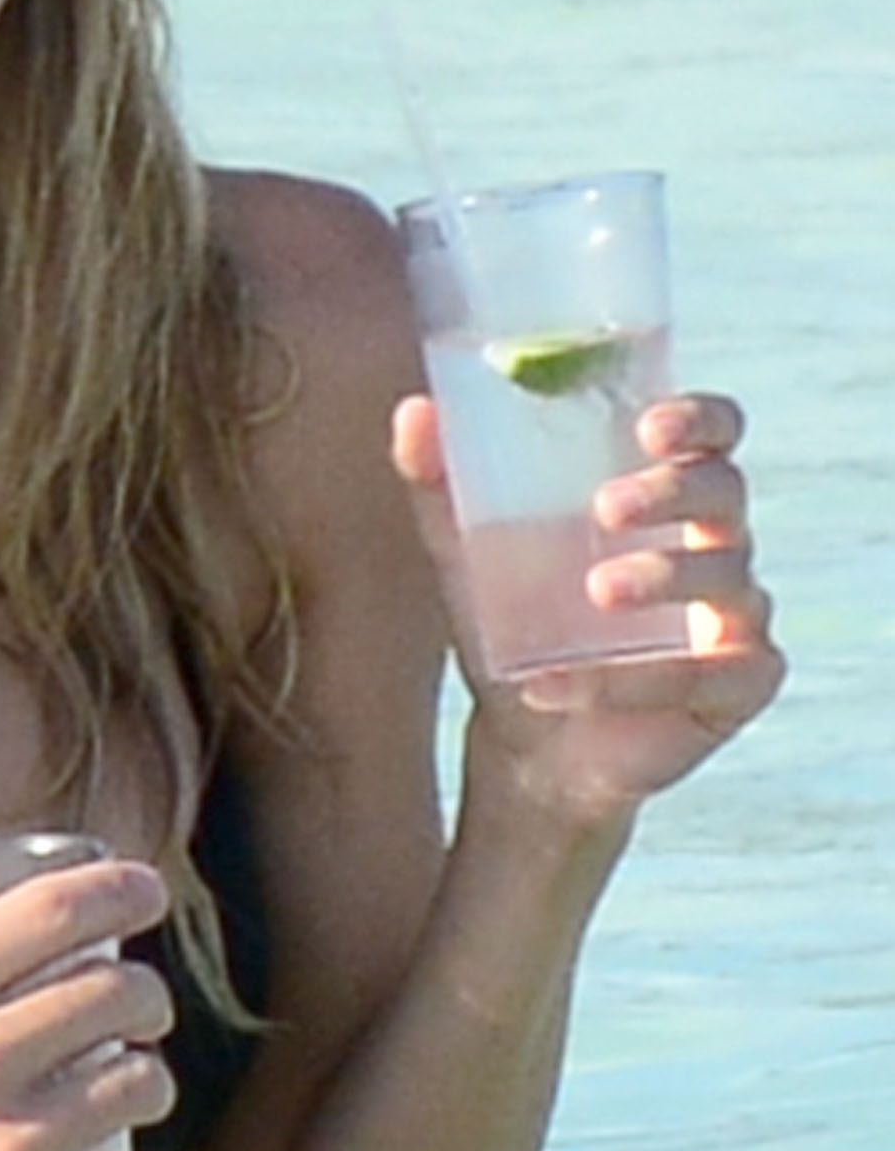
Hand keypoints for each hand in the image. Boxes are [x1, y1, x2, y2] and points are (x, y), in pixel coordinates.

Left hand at [391, 388, 785, 825]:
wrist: (526, 739)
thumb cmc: (516, 624)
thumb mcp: (468, 555)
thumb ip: (441, 485)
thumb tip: (413, 410)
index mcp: (666, 496)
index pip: (714, 433)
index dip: (700, 418)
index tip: (649, 426)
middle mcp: (715, 545)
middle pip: (724, 492)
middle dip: (671, 491)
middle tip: (605, 508)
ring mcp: (736, 616)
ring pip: (725, 579)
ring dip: (661, 578)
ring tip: (595, 591)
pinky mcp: (738, 685)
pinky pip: (705, 676)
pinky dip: (625, 681)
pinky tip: (551, 686)